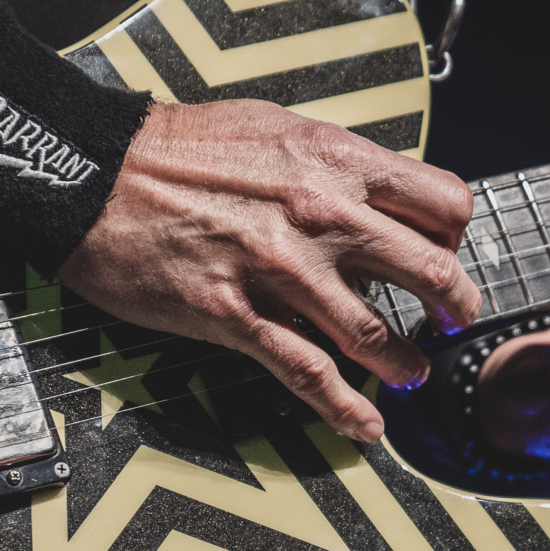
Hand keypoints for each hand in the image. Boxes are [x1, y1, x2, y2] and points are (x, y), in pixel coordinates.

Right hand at [57, 100, 479, 441]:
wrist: (93, 170)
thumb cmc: (172, 148)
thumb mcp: (272, 127)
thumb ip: (328, 163)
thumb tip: (365, 191)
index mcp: (334, 160)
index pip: (441, 201)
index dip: (456, 237)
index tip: (449, 254)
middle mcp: (320, 213)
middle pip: (430, 271)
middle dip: (455, 307)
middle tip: (454, 323)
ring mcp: (280, 269)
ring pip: (375, 333)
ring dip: (406, 364)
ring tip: (412, 374)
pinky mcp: (234, 315)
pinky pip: (306, 372)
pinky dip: (344, 407)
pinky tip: (364, 423)